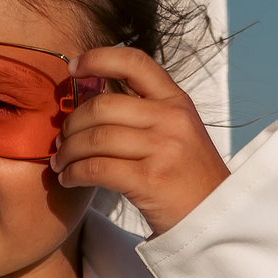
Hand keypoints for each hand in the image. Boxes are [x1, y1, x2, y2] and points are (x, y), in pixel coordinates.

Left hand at [48, 47, 229, 234]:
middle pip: (102, 106)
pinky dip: (75, 173)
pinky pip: (96, 168)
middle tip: (62, 140)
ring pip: (95, 138)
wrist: (215, 219)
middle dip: (72, 123)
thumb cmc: (189, 178)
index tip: (73, 68)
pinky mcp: (150, 180)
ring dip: (68, 151)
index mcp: (177, 102)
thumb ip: (147, 112)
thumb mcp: (180, 132)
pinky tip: (69, 179)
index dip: (98, 58)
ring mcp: (163, 149)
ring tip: (61, 162)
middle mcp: (172, 120)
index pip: (134, 63)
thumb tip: (91, 100)